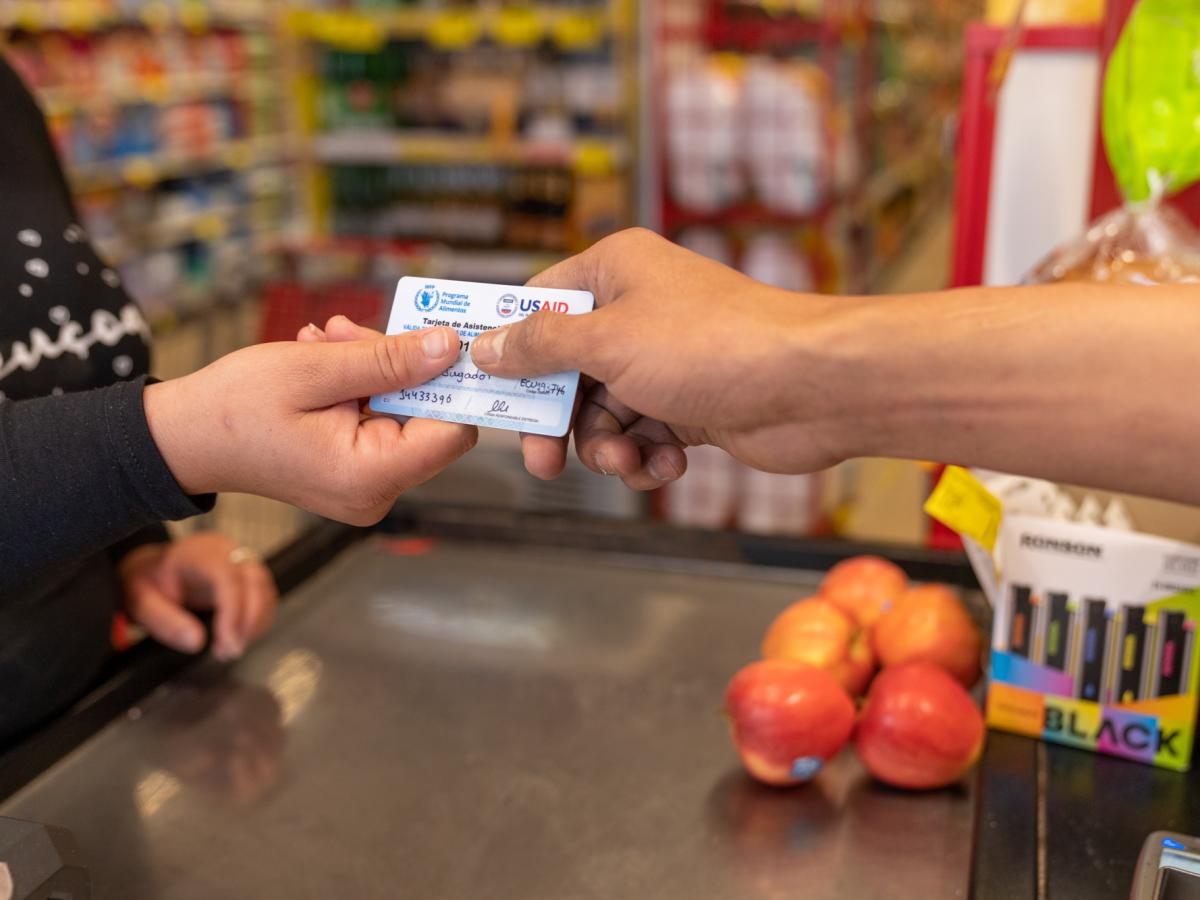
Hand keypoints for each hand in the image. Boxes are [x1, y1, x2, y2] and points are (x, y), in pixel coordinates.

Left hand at [118, 532, 277, 659]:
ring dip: (255, 623)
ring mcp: (240, 560)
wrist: (151, 570)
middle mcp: (225, 551)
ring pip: (264, 589)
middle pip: (255, 582)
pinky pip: (265, 595)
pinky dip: (258, 619)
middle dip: (248, 621)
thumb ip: (165, 622)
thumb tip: (197, 642)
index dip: (233, 611)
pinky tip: (240, 635)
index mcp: (199, 552)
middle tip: (229, 651)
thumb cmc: (145, 582)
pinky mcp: (247, 574)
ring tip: (231, 647)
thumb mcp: (141, 603)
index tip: (226, 642)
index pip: (227, 577)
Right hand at [144, 325, 477, 525]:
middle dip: (396, 366)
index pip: (452, 431)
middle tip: (346, 330)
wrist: (185, 438)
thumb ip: (387, 360)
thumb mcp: (313, 369)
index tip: (434, 338)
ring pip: (400, 412)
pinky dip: (358, 386)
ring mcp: (367, 487)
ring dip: (371, 369)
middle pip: (425, 417)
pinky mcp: (357, 474)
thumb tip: (449, 348)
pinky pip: (377, 421)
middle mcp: (377, 492)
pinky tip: (324, 360)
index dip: (450, 383)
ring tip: (324, 341)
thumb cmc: (235, 407)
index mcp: (370, 475)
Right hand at [469, 228, 855, 488]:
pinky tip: (667, 463)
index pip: (538, 304)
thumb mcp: (609, 342)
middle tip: (542, 463)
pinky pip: (644, 435)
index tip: (482, 389)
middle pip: (566, 370)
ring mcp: (664, 360)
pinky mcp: (690, 403)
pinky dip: (647, 456)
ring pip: (604, 412)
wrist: (813, 387)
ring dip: (608, 446)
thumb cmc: (713, 345)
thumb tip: (487, 347)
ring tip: (628, 461)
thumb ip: (542, 347)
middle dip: (559, 420)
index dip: (508, 347)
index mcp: (614, 271)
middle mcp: (637, 310)